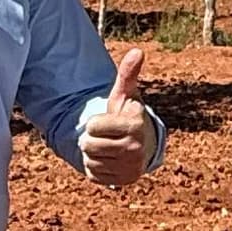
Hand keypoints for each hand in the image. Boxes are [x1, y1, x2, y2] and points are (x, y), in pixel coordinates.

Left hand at [76, 44, 155, 185]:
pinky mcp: (124, 180)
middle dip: (91, 139)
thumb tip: (137, 50)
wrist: (143, 145)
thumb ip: (128, 74)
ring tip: (107, 147)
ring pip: (90, 160)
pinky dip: (96, 168)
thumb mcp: (126, 95)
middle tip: (104, 135)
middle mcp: (135, 147)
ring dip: (93, 153)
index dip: (95, 123)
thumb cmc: (128, 116)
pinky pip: (94, 174)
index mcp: (134, 124)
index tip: (108, 122)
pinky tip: (108, 160)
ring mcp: (130, 166)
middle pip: (89, 144)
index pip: (93, 126)